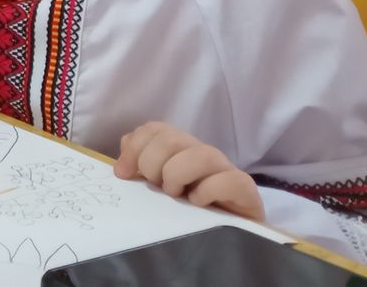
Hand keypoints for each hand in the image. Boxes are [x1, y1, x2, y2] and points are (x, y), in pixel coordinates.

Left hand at [114, 121, 264, 220]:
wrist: (232, 237)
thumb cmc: (190, 212)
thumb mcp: (159, 189)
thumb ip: (140, 172)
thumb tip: (121, 166)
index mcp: (179, 149)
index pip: (154, 129)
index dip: (134, 147)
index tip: (123, 174)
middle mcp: (201, 153)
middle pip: (172, 138)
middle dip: (152, 163)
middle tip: (155, 186)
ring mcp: (225, 169)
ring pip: (201, 154)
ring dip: (178, 174)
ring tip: (174, 195)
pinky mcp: (244, 189)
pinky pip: (227, 180)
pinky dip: (207, 191)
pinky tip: (197, 204)